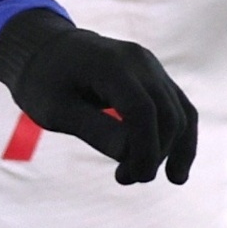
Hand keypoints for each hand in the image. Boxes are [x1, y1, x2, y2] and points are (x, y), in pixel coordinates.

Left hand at [0, 10, 200, 186]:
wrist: (45, 49)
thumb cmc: (44, 82)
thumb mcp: (56, 110)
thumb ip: (93, 130)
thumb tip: (130, 156)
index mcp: (111, 65)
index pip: (143, 111)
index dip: (145, 150)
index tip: (131, 178)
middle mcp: (139, 61)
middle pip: (167, 115)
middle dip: (153, 154)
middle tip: (123, 178)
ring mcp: (152, 67)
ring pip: (181, 114)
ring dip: (171, 151)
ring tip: (142, 176)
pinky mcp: (156, 77)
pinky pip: (179, 109)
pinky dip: (179, 139)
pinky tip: (175, 172)